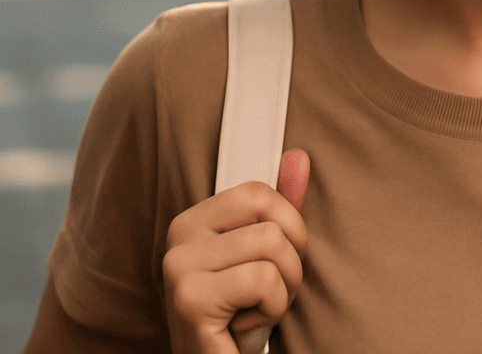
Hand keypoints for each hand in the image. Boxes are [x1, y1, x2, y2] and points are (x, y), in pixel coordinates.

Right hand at [163, 149, 309, 353]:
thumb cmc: (243, 313)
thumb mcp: (265, 254)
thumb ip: (281, 205)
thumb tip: (300, 157)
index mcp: (193, 220)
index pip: (259, 192)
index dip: (288, 225)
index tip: (276, 259)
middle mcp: (178, 237)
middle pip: (271, 222)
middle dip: (290, 262)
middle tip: (267, 293)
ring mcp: (180, 268)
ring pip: (273, 247)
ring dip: (283, 289)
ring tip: (256, 309)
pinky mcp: (190, 300)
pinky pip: (264, 281)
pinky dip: (272, 309)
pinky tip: (244, 328)